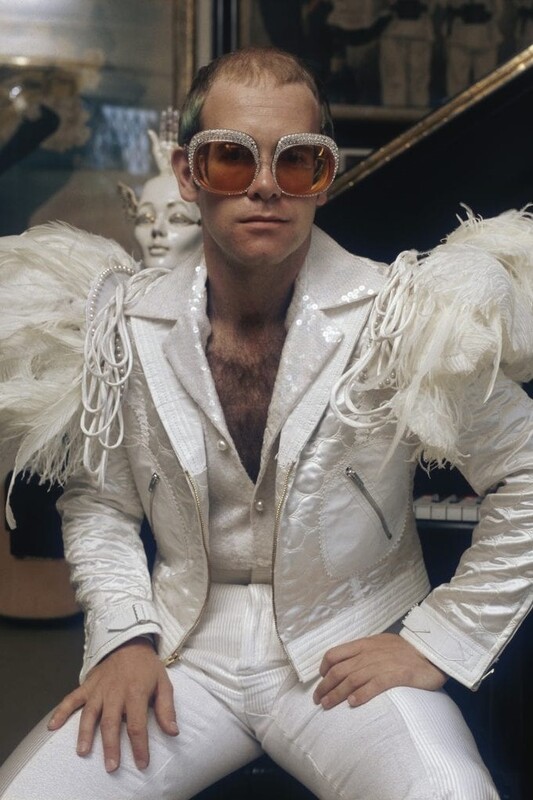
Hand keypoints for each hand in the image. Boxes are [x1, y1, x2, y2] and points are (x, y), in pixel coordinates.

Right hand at [47, 637, 177, 771]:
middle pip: (111, 723)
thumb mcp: (164, 683)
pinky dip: (61, 711)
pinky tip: (52, 726)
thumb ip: (166, 708)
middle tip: (111, 766)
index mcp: (136, 693)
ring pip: (90, 714)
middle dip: (111, 746)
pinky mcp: (87, 686)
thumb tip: (173, 731)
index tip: (142, 764)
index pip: (137, 724)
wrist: (129, 642)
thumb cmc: (147, 667)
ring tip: (83, 752)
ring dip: (85, 733)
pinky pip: (72, 699)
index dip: (140, 746)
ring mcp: (99, 689)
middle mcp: (115, 693)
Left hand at [313, 633, 446, 709]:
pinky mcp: (397, 675)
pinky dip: (361, 694)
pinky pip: (375, 684)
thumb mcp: (381, 645)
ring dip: (336, 694)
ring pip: (352, 679)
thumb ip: (364, 652)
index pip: (335, 653)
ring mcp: (383, 663)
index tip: (321, 681)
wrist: (433, 651)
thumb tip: (347, 665)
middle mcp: (370, 653)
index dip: (323, 668)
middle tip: (318, 701)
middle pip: (340, 670)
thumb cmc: (406, 651)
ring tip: (327, 706)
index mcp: (365, 644)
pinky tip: (353, 703)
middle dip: (325, 686)